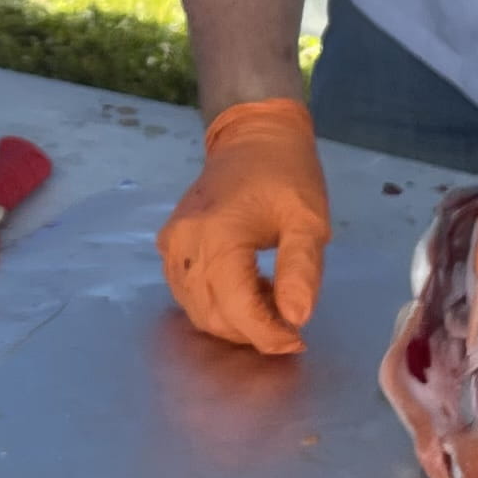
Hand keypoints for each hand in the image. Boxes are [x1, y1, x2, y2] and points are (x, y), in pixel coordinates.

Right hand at [158, 98, 329, 354]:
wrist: (252, 136)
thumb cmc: (286, 174)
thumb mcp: (308, 220)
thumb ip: (302, 270)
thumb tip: (295, 318)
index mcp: (218, 234)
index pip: (236, 308)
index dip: (267, 334)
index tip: (297, 340)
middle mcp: (184, 243)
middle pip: (211, 315)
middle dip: (251, 332)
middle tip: (288, 324)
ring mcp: (171, 244)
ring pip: (195, 309)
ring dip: (233, 321)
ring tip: (270, 301)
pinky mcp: (169, 245)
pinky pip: (187, 292)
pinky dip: (216, 304)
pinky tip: (247, 289)